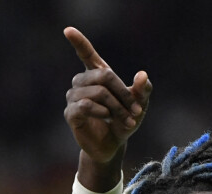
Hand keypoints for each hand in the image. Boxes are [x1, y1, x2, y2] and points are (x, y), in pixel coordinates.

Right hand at [63, 27, 151, 164]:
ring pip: (96, 92)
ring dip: (116, 107)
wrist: (114, 146)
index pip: (86, 55)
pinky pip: (84, 105)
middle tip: (136, 111)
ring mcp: (74, 98)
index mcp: (98, 76)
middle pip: (103, 76)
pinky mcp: (71, 114)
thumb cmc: (124, 122)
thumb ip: (143, 91)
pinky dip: (101, 111)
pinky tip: (108, 118)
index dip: (79, 42)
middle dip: (123, 93)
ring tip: (127, 120)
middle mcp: (83, 83)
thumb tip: (142, 75)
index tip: (68, 30)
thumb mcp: (139, 107)